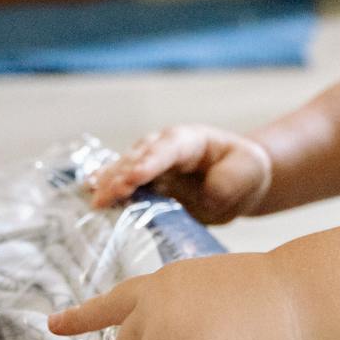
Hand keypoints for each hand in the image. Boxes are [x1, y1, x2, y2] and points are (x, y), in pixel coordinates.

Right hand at [88, 125, 273, 223]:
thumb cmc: (244, 170)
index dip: (151, 161)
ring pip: (125, 169)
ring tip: (96, 199)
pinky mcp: (147, 184)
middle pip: (139, 157)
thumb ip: (227, 182)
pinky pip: (124, 184)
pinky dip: (108, 189)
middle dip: (123, 175)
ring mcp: (152, 165)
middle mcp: (165, 148)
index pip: (168, 148)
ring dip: (110, 184)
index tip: (135, 176)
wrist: (239, 182)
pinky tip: (91, 194)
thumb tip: (207, 194)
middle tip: (108, 194)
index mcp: (191, 140)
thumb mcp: (248, 171)